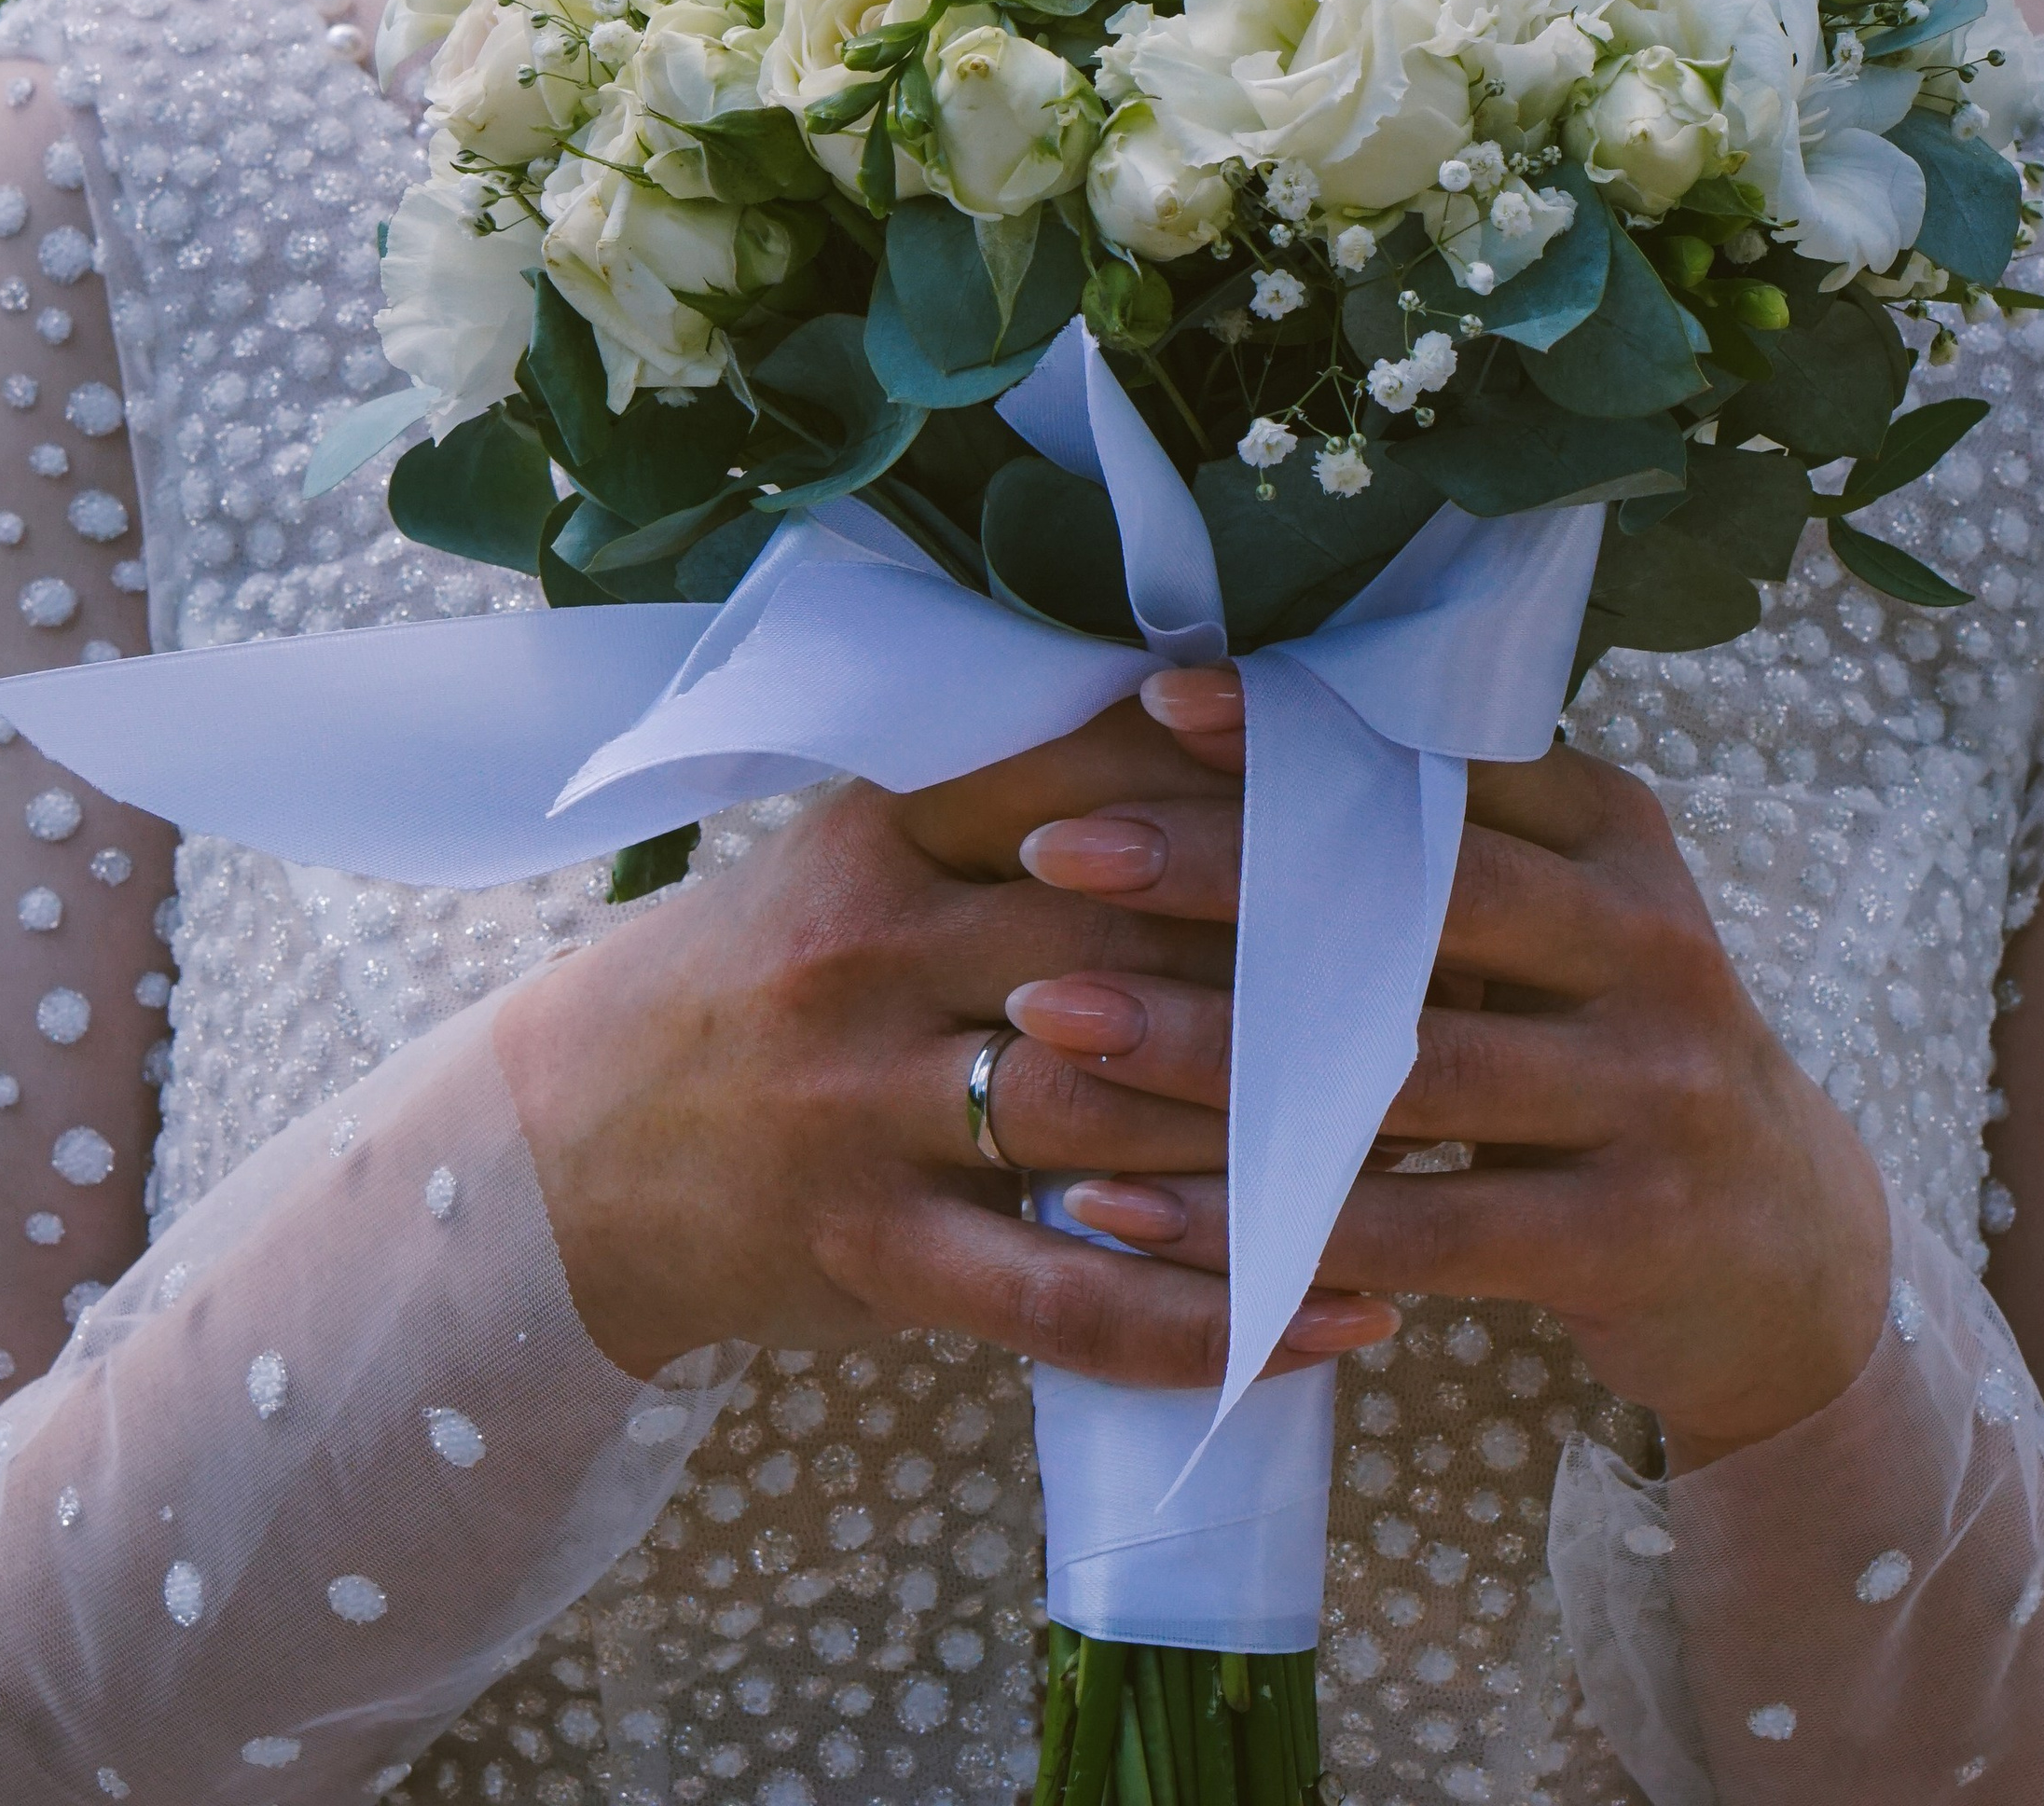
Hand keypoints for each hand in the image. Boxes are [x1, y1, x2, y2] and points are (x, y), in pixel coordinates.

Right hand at [492, 699, 1400, 1388]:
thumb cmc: (766, 969)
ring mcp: (865, 1110)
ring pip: (1116, 1124)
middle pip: (1125, 945)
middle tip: (1475, 967)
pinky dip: (1217, 1320)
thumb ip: (1016, 790)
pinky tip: (1345, 1315)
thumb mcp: (861, 841)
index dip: (1238, 778)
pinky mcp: (873, 1256)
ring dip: (1289, 1141)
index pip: (1084, 777)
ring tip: (1449, 1140)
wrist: (569, 1147)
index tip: (1386, 785)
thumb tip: (1227, 723)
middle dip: (1302, 960)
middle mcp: (871, 952)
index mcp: (881, 827)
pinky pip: (1071, 1302)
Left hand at [1001, 671, 1887, 1472]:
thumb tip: (1200, 731)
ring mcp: (1649, 1092)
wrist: (1783, 1258)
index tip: (1151, 700)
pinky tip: (1122, 1214)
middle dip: (1226, 869)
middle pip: (1414, 894)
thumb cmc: (1605, 1054)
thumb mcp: (1567, 922)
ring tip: (1051, 1023)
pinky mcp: (1624, 1235)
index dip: (1300, 729)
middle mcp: (1647, 941)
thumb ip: (1440, 842)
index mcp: (1617, 836)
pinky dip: (1258, 1228)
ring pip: (1395, 1067)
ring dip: (1205, 1051)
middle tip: (1057, 852)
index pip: (1445, 757)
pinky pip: (1411, 1228)